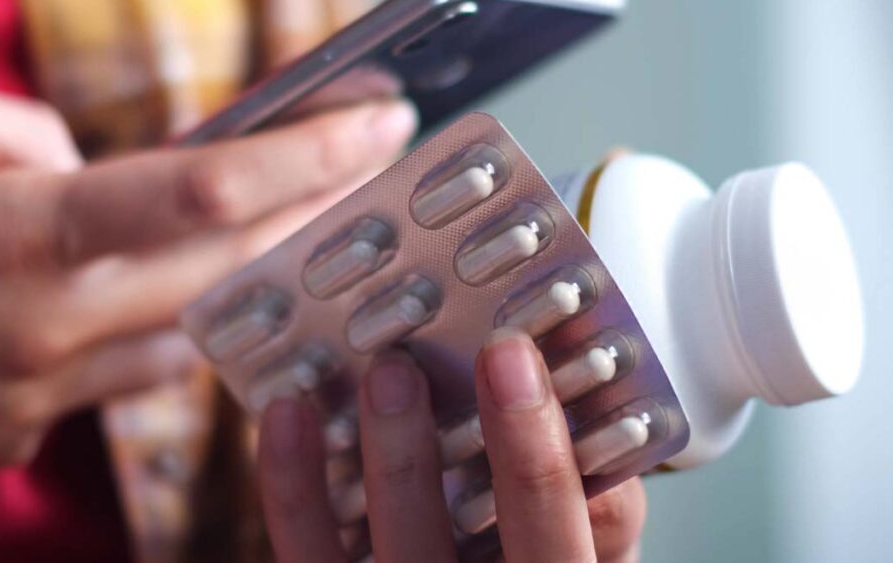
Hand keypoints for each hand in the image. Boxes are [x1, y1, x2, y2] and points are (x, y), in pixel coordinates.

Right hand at [0, 76, 415, 471]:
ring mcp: (22, 399)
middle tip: (369, 170)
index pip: (204, 191)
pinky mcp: (4, 433)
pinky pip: (117, 376)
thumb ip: (19, 139)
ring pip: (183, 337)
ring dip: (242, 281)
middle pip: (224, 270)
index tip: (383, 123)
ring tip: (291, 224)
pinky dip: (157, 327)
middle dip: (312, 216)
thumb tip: (87, 170)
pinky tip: (170, 288)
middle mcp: (33, 335)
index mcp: (9, 239)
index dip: (307, 154)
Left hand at [257, 328, 646, 562]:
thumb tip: (584, 407)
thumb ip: (600, 511)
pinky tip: (291, 412)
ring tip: (392, 371)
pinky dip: (293, 484)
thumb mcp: (587, 557)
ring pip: (392, 549)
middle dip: (501, 443)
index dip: (541, 451)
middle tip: (491, 350)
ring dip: (396, 454)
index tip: (521, 357)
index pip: (561, 537)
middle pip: (498, 544)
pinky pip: (307, 553)